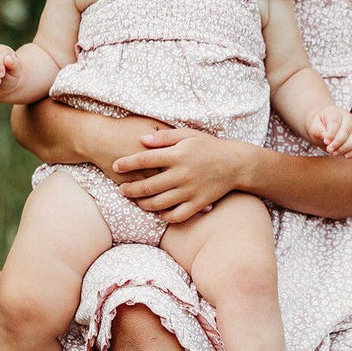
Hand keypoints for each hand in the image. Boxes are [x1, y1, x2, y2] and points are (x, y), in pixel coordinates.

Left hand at [113, 128, 243, 223]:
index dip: (127, 163)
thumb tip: (141, 140)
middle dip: (131, 189)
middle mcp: (182, 174)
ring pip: (159, 203)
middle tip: (122, 189)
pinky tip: (159, 211)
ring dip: (144, 204)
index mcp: (178, 155)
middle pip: (148, 185)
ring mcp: (190, 191)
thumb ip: (164, 137)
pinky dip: (165, 216)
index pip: (145, 160)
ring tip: (137, 201)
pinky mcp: (198, 204)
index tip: (116, 166)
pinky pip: (177, 215)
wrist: (235, 164)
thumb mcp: (187, 134)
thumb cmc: (208, 146)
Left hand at [307, 106, 351, 157]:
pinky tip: (345, 156)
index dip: (331, 134)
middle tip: (329, 150)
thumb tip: (325, 136)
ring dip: (345, 148)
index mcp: (336, 113)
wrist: (325, 124)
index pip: (336, 123)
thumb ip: (317, 129)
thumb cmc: (319, 125)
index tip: (326, 142)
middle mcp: (349, 119)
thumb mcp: (313, 125)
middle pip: (347, 131)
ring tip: (334, 153)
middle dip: (337, 143)